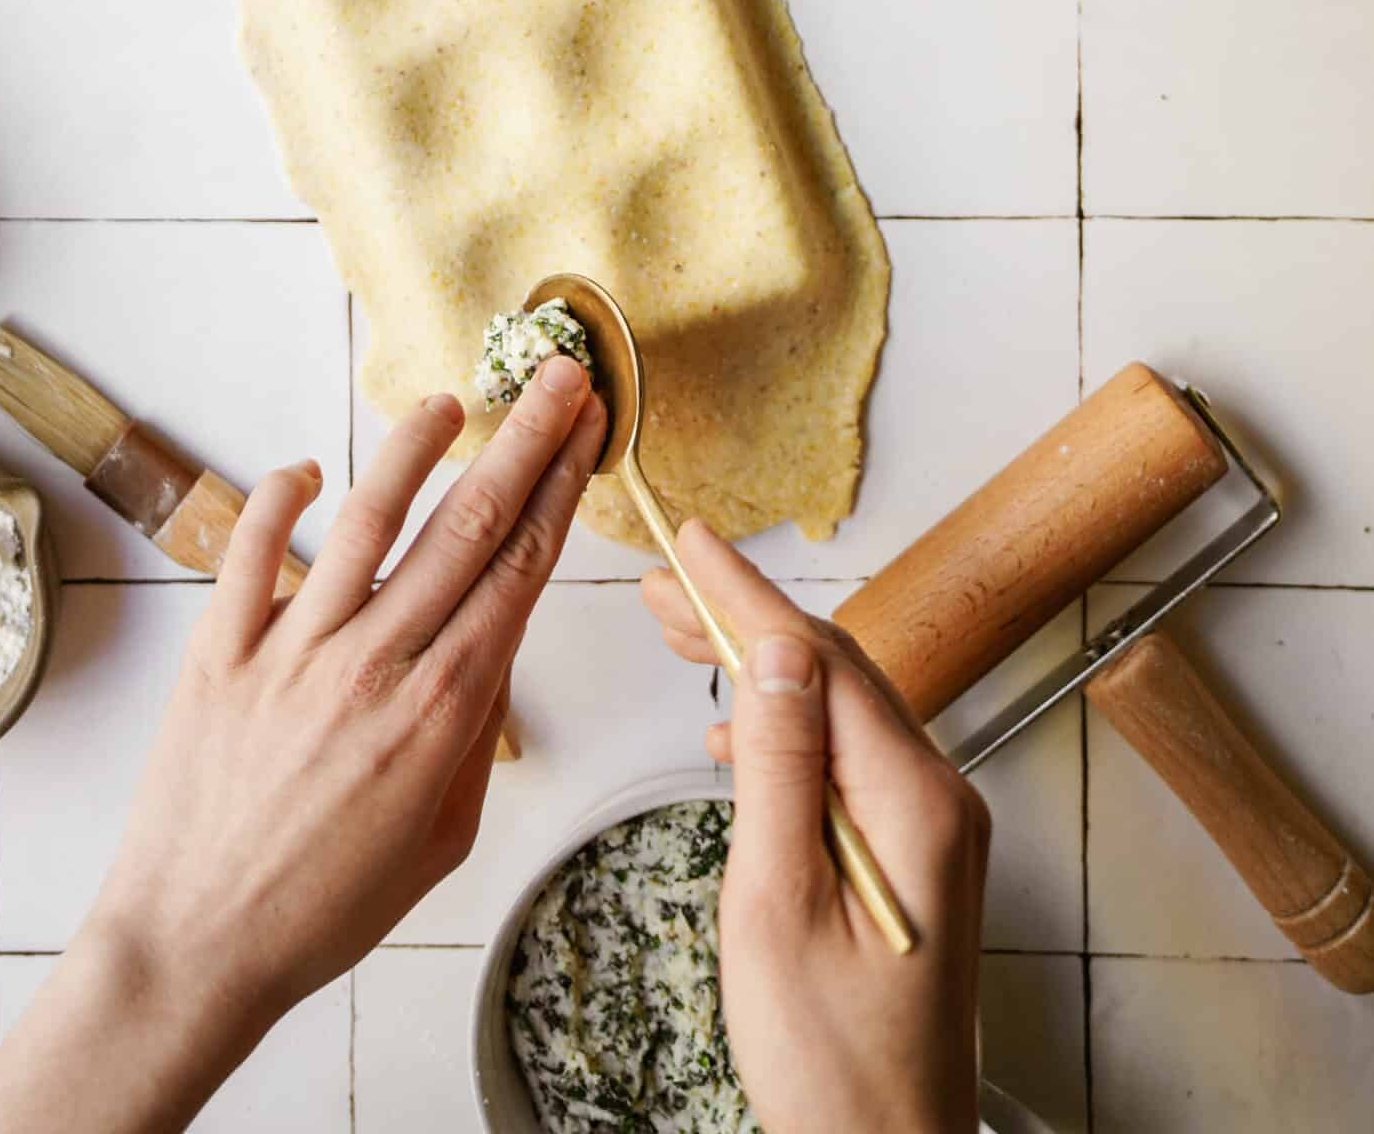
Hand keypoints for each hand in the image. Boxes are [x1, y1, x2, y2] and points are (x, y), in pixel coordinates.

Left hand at [0, 355, 603, 1133]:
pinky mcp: (219, 652)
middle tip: (559, 380)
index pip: (517, 571)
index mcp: (439, 714)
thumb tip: (494, 645)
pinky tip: (309, 469)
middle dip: (523, 442)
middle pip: (465, 527)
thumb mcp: (441, 838)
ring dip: (414, 449)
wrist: (197, 949)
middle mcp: (373, 665)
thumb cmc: (324, 910)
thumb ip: (475, 735)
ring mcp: (291, 651)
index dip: (558, 491)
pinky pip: (252, 552)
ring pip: (366, 520)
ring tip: (448, 402)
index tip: (585, 435)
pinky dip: (279, 499)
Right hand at [642, 524, 988, 1133]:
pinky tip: (738, 737)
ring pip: (838, 712)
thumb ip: (778, 770)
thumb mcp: (777, 904)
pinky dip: (786, 731)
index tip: (691, 542)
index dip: (746, 594)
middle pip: (833, 674)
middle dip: (745, 620)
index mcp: (914, 800)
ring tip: (684, 638)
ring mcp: (932, 828)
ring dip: (761, 670)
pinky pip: (847, 762)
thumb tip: (773, 653)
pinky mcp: (915, 857)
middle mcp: (939, 798)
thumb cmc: (832, 1060)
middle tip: (664, 585)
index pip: (820, 660)